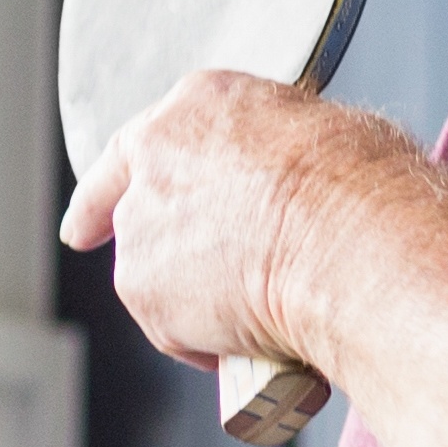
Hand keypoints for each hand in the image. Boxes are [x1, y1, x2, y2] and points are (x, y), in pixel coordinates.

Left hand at [58, 70, 413, 385]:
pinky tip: (256, 335)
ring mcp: (141, 225)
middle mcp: (153, 159)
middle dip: (156, 249)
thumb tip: (297, 184)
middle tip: (192, 282)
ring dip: (193, 298)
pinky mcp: (142, 286)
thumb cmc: (363, 190)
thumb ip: (279, 157)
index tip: (85, 225)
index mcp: (200, 105)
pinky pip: (172, 326)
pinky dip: (207, 341)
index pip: (142, 144)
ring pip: (154, 273)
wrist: (350, 244)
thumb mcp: (327, 138)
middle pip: (135, 211)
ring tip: (264, 307)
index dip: (112, 188)